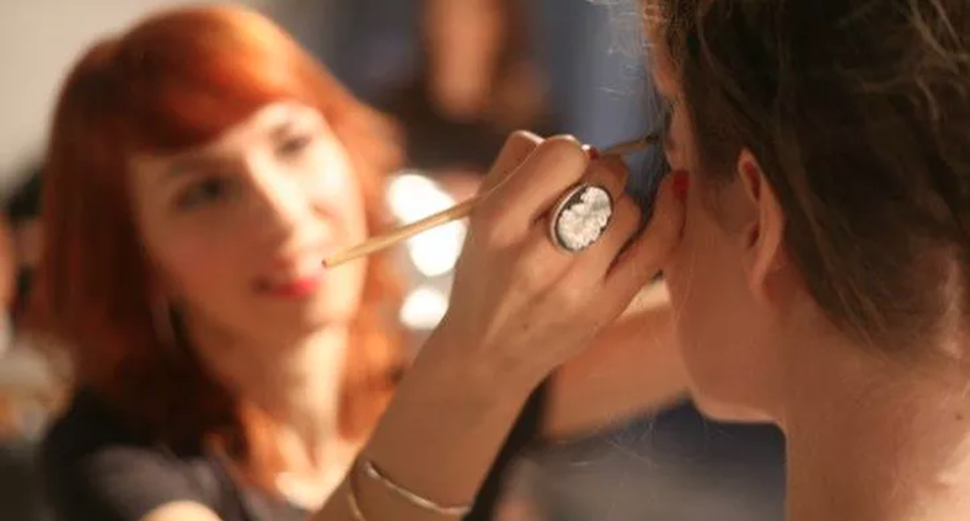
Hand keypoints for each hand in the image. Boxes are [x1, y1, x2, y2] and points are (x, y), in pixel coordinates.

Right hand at [433, 131, 685, 386]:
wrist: (487, 354)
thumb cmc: (485, 270)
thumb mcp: (478, 211)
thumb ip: (520, 159)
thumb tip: (584, 146)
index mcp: (497, 222)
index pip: (563, 154)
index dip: (567, 152)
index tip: (558, 171)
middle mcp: (535, 254)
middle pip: (602, 178)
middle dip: (598, 172)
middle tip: (581, 190)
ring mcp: (574, 285)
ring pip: (629, 209)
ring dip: (617, 203)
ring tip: (591, 221)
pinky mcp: (605, 308)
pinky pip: (657, 248)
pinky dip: (672, 212)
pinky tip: (675, 188)